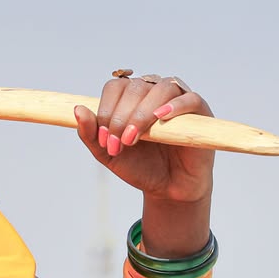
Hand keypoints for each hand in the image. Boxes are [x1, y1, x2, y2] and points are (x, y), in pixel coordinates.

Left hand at [73, 73, 215, 203]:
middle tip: (121, 142)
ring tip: (135, 137)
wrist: (169, 190)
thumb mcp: (109, 155)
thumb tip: (78, 110)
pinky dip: (176, 105)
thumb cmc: (141, 168)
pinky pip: (190, 98)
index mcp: (131, 99)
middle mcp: (154, 93)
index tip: (104, 138)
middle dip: (122, 116)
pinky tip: (162, 118)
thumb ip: (91, 135)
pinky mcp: (200, 112)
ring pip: (160, 88)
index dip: (107, 109)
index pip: (116, 87)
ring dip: (143, 112)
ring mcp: (177, 100)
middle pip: (135, 87)